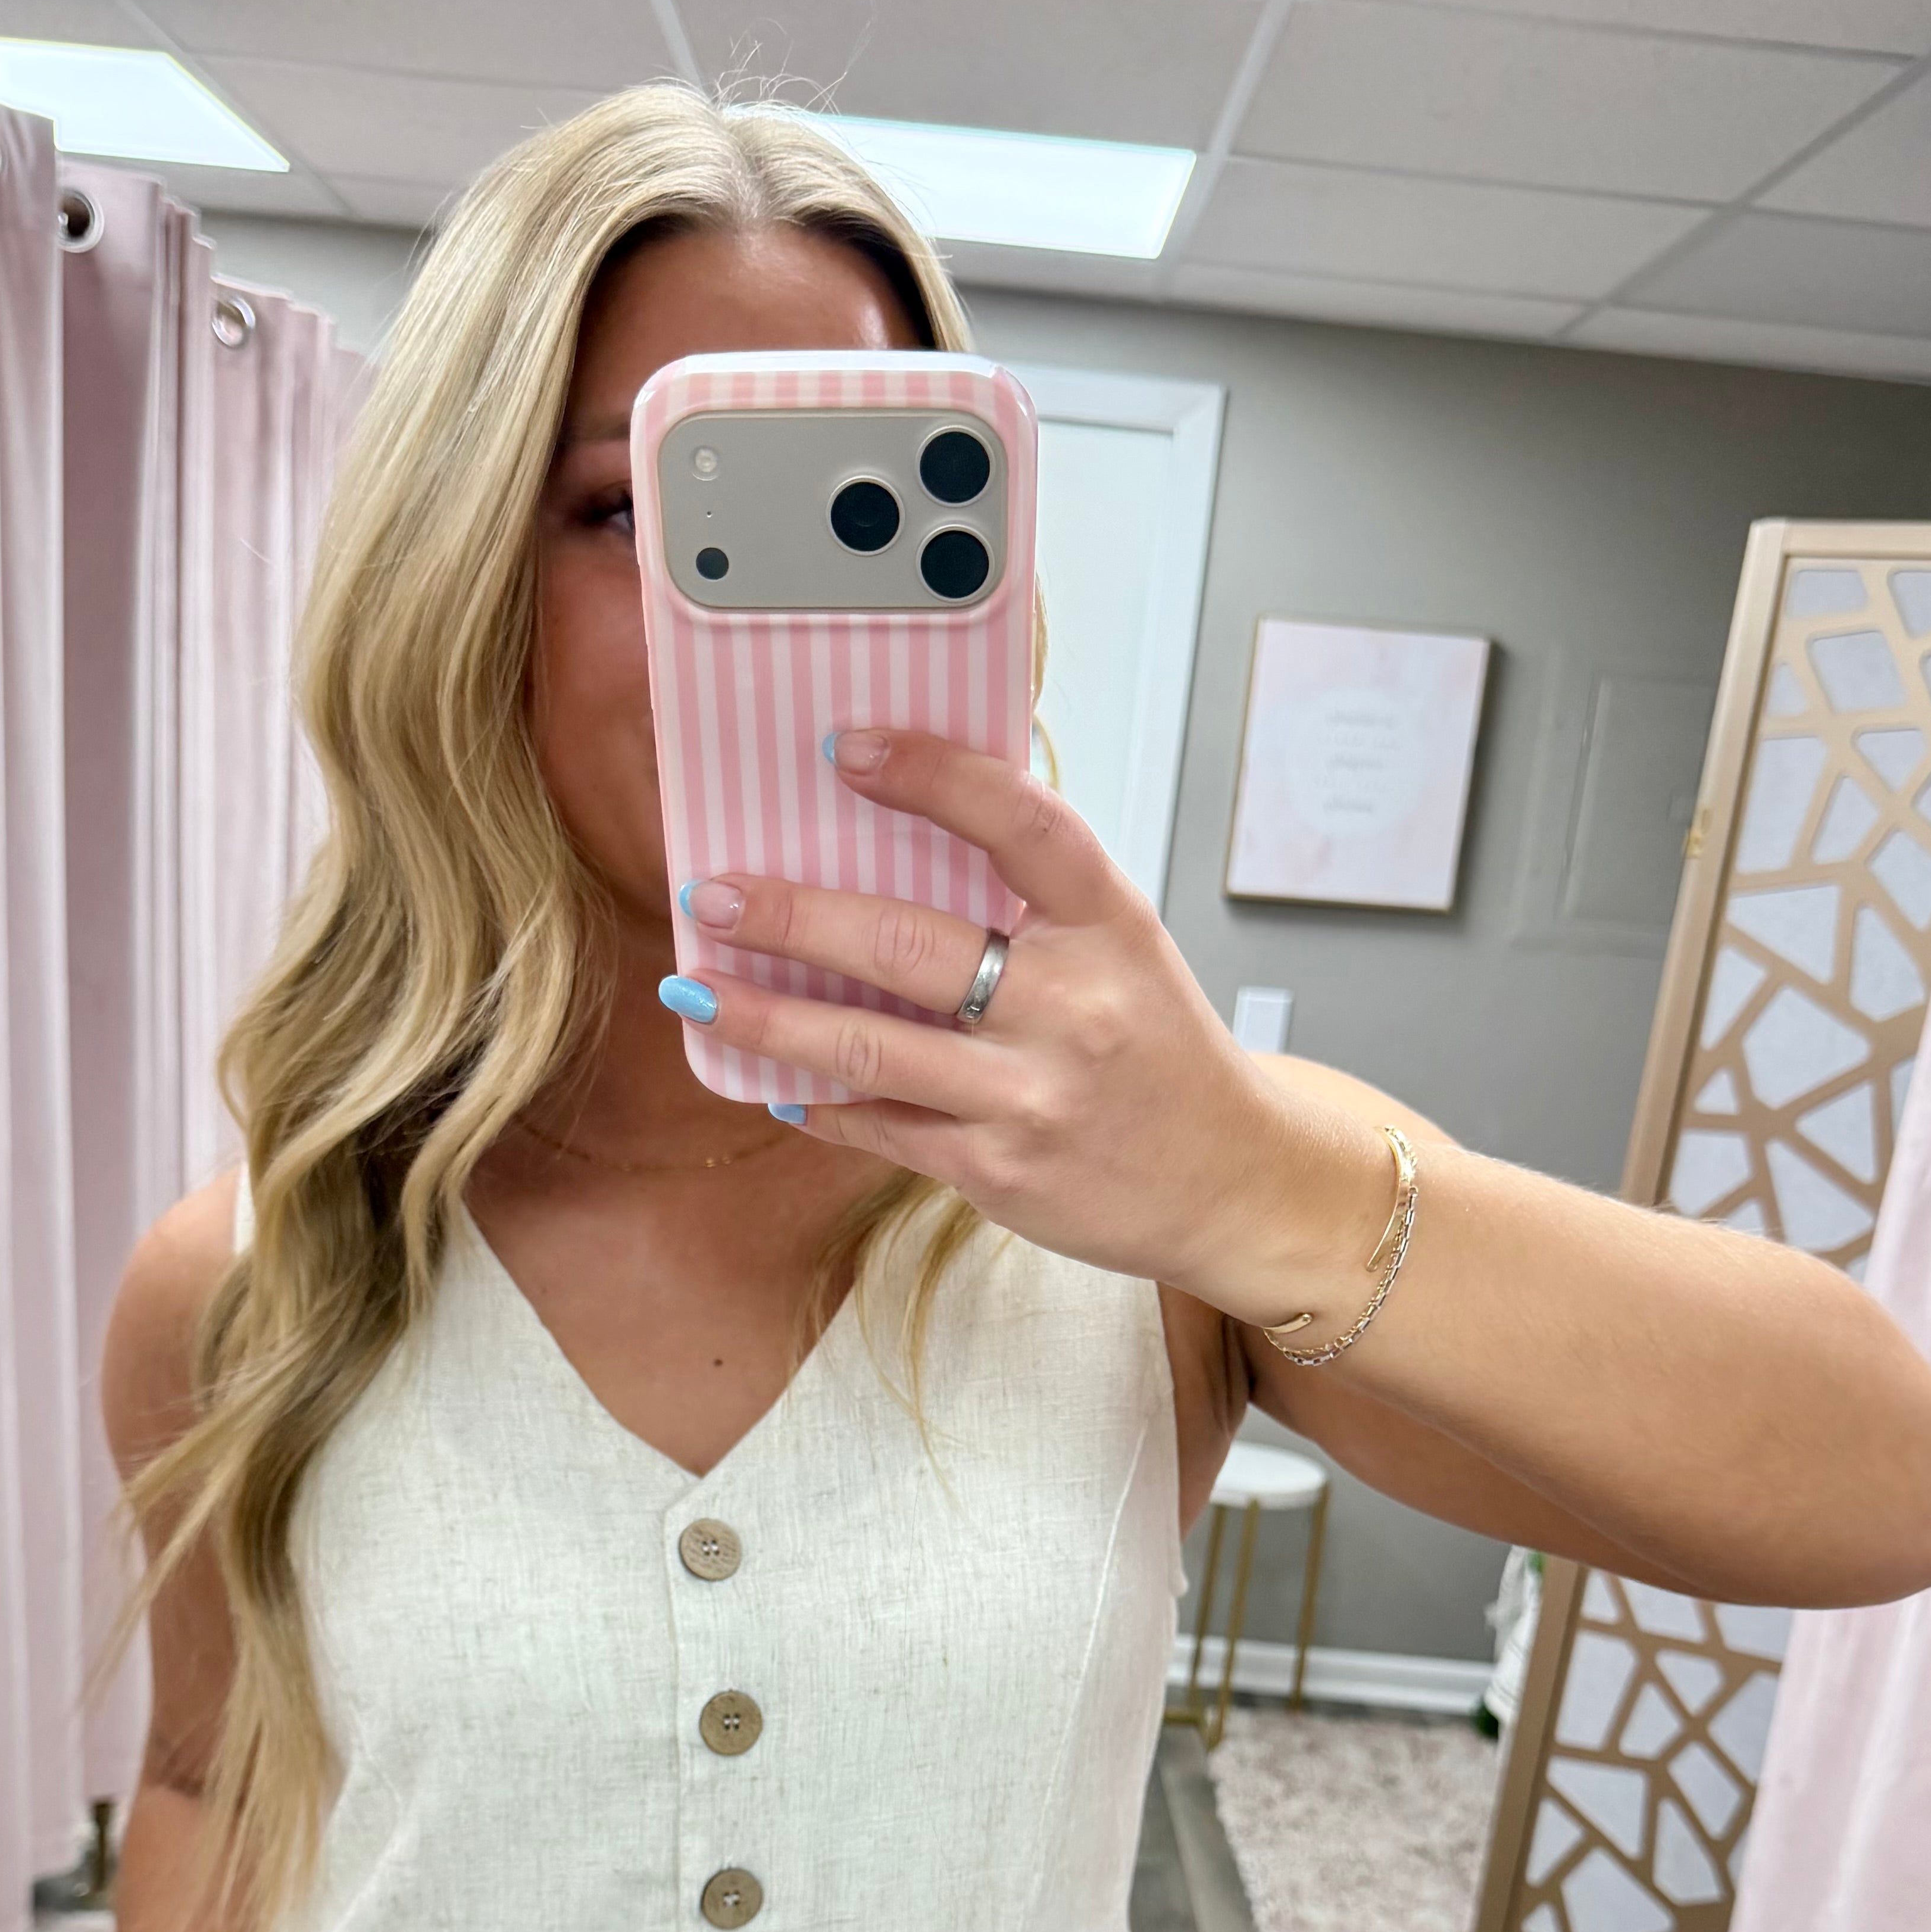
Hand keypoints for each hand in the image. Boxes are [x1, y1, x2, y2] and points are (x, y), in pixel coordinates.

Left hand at [661, 726, 1390, 1318]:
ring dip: (764, 1017)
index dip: (932, 777)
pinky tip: (765, 1076)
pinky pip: (879, 1126)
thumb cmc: (1161, 1053)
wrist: (1234, 1184)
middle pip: (907, 945)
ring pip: (866, 1048)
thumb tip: (894, 839)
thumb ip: (1033, 901)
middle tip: (715, 893)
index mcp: (1111, 926)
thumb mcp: (1124, 949)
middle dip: (792, 917)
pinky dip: (815, 1100)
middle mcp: (1071, 1007)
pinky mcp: (998, 1170)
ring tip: (696, 989)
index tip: (848, 747)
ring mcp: (1029, 1096)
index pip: (1021, 824)